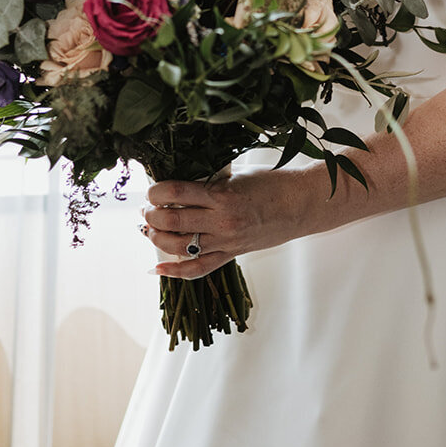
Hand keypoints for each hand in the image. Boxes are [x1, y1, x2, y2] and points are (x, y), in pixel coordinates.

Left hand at [141, 167, 318, 277]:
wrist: (300, 204)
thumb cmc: (270, 183)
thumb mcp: (236, 174)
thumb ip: (207, 181)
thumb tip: (175, 186)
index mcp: (222, 194)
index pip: (175, 192)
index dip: (155, 191)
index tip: (150, 190)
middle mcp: (221, 220)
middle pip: (172, 220)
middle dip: (151, 214)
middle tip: (145, 209)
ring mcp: (226, 241)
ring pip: (178, 246)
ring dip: (157, 237)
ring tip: (150, 228)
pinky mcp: (231, 255)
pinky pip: (198, 268)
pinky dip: (175, 272)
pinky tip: (157, 268)